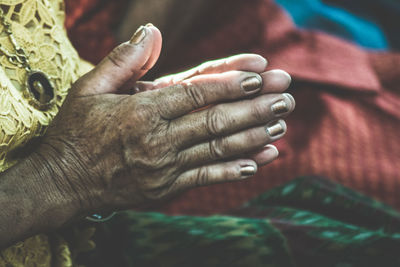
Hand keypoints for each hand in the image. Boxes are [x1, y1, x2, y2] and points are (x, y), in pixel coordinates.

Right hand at [38, 25, 293, 213]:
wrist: (63, 181)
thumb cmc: (76, 131)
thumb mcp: (89, 88)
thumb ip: (123, 60)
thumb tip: (152, 30)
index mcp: (140, 111)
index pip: (195, 93)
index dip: (230, 83)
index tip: (261, 74)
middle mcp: (157, 141)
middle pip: (215, 121)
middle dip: (254, 108)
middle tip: (286, 98)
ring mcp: (164, 168)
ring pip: (217, 149)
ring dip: (253, 137)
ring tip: (281, 125)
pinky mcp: (166, 189)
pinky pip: (206, 178)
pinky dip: (234, 170)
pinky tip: (259, 162)